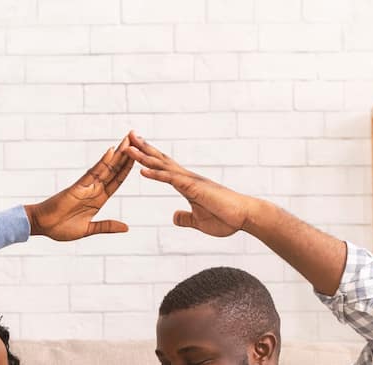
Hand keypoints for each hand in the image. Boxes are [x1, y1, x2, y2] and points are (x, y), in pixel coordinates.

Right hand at [24, 137, 133, 240]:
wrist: (42, 226)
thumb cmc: (61, 228)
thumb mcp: (88, 230)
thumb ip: (106, 227)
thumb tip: (126, 227)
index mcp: (99, 199)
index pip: (117, 181)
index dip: (127, 169)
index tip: (139, 158)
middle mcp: (94, 190)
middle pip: (114, 170)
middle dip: (125, 156)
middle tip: (137, 139)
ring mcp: (86, 187)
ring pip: (106, 168)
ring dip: (118, 154)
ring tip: (128, 140)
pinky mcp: (77, 187)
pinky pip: (93, 173)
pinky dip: (103, 162)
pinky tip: (112, 152)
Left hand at [126, 132, 258, 236]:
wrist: (245, 217)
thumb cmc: (226, 219)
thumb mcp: (198, 222)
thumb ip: (185, 218)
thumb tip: (174, 217)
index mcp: (187, 185)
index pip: (164, 168)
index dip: (149, 159)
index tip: (135, 149)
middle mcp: (187, 178)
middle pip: (161, 160)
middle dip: (143, 149)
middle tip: (128, 136)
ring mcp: (190, 181)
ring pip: (162, 165)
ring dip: (143, 156)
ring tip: (127, 147)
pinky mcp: (194, 188)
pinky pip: (171, 179)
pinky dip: (156, 174)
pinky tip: (142, 170)